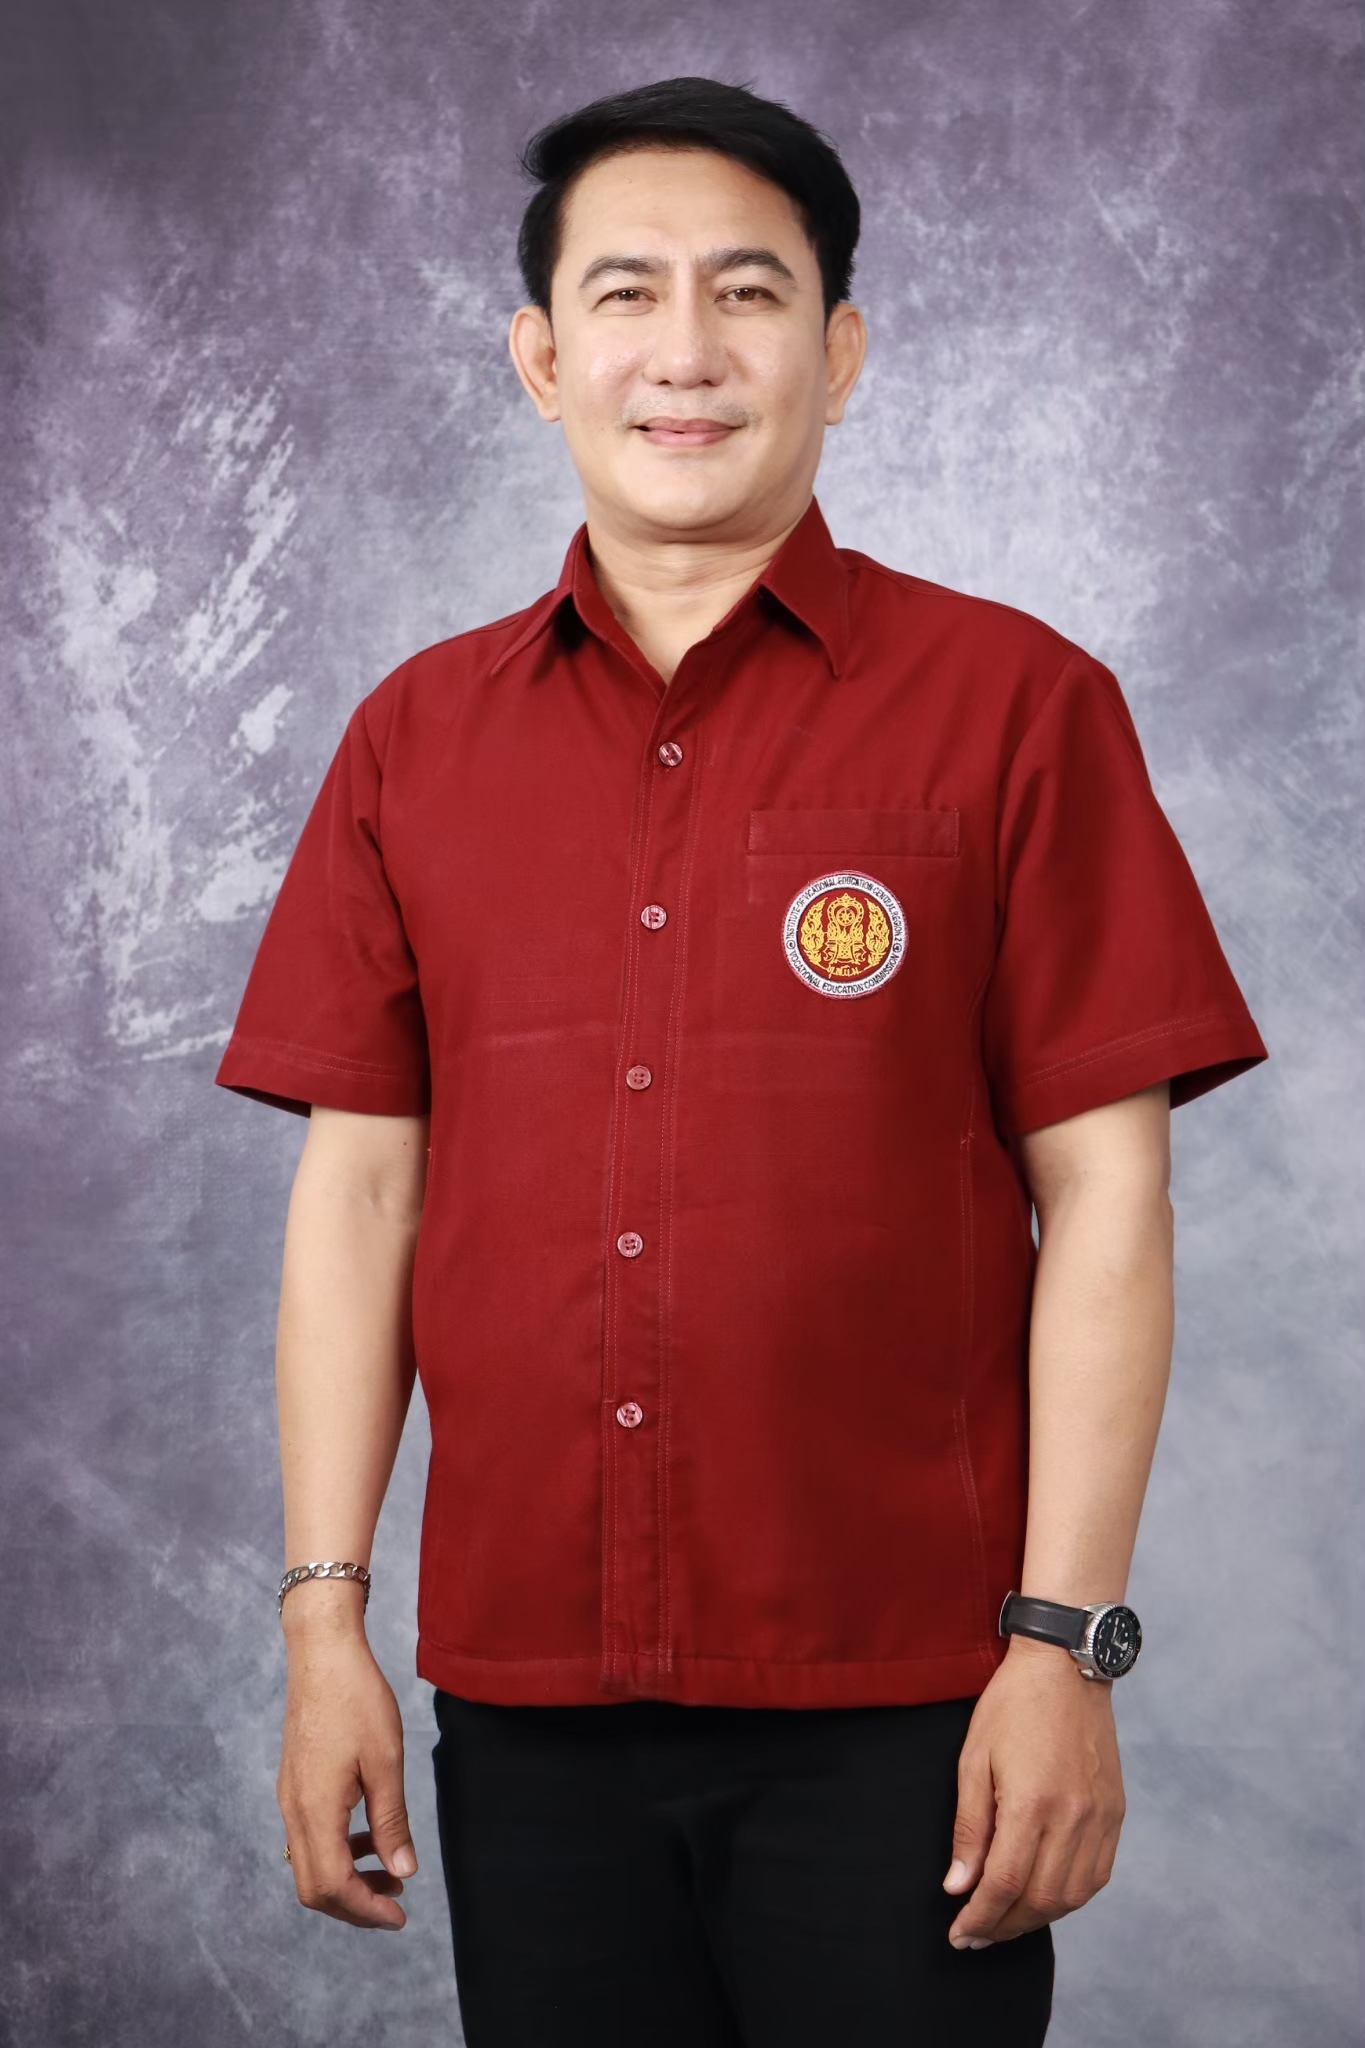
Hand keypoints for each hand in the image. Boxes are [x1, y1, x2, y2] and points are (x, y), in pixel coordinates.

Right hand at [276, 1604, 418, 1928]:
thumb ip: (391, 1821)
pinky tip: (369, 1834)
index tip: (400, 1916)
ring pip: (309, 1864)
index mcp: (315, 1810)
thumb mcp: (385, 1761)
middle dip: (355, 1905)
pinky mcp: (294, 1784)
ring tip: (391, 1868)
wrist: (322, 1653)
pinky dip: (338, 1850)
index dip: (366, 1910)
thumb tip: (403, 1871)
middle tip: (396, 1901)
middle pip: (314, 1887)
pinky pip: (309, 1837)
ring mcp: (289, 1798)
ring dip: (347, 1878)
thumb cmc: (357, 1699)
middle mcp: (294, 1811)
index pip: (333, 1886)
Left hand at [941, 1636, 1125, 1947]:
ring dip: (1036, 1919)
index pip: (1004, 1884)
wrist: (1066, 1665)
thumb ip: (969, 1828)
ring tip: (1005, 1921)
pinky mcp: (1115, 1813)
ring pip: (1072, 1896)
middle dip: (1004, 1926)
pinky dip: (1069, 1898)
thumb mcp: (974, 1758)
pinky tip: (1044, 1897)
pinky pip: (1096, 1876)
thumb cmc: (1012, 1705)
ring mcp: (1100, 1817)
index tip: (959, 1935)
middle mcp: (1072, 1817)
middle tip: (976, 1935)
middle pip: (1040, 1900)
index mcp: (1032, 1802)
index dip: (980, 1918)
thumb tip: (958, 1886)